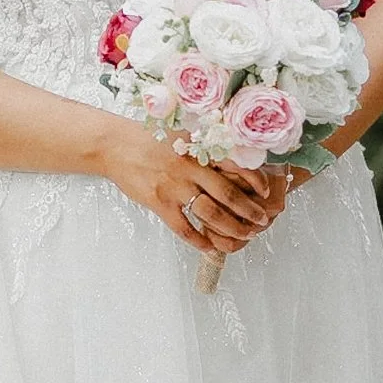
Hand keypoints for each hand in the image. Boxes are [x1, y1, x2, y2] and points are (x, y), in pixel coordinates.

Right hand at [103, 125, 287, 253]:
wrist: (116, 145)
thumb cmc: (149, 139)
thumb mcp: (182, 135)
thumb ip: (204, 148)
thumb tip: (231, 160)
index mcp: (199, 149)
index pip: (236, 165)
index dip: (255, 180)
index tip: (266, 192)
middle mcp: (191, 167)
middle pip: (229, 194)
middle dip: (249, 211)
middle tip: (261, 221)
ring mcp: (175, 186)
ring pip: (211, 214)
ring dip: (230, 228)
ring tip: (242, 236)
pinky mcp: (159, 202)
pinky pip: (184, 228)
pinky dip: (199, 240)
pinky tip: (209, 247)